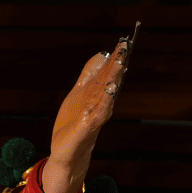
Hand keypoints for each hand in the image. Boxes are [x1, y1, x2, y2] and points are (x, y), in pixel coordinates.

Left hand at [42, 26, 135, 192]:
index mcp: (96, 94)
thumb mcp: (78, 93)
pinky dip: (105, 101)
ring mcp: (95, 115)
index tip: (123, 41)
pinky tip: (109, 90)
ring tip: (120, 63)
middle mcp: (100, 103)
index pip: (108, 73)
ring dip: (114, 79)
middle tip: (126, 46)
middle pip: (111, 80)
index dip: (115, 57)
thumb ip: (89, 75)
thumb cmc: (73, 122)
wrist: (65, 152)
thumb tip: (101, 54)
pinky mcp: (87, 127)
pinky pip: (98, 112)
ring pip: (108, 93)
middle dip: (118, 64)